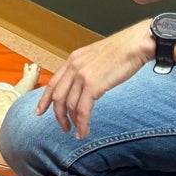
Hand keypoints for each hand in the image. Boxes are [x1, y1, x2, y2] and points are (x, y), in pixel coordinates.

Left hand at [34, 22, 150, 137]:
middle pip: (57, 97)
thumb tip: (83, 84)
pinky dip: (82, 124)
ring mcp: (82, 76)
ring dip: (72, 122)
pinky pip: (83, 110)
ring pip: (69, 105)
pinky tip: (84, 131)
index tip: (39, 112)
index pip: (52, 83)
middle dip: (58, 115)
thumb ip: (85, 68)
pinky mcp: (93, 85)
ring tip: (77, 132)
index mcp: (72, 60)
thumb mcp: (95, 56)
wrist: (136, 43)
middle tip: (63, 127)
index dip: (44, 100)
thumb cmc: (123, 49)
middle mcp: (73, 67)